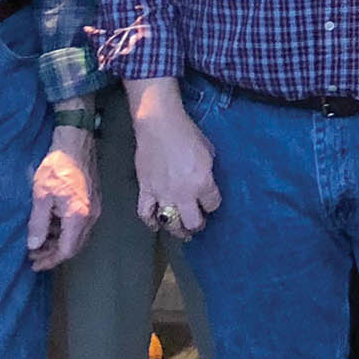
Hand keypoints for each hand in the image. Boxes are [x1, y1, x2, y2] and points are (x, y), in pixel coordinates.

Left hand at [27, 126, 97, 269]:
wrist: (76, 144)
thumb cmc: (57, 168)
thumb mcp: (41, 196)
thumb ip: (38, 223)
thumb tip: (34, 246)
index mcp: (78, 215)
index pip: (67, 249)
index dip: (51, 260)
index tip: (34, 264)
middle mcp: (91, 215)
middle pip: (75, 245)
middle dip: (54, 254)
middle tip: (33, 256)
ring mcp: (95, 208)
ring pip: (79, 236)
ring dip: (60, 243)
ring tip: (39, 242)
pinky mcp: (94, 201)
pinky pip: (81, 225)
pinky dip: (66, 232)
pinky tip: (52, 227)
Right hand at [130, 86, 220, 240]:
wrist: (159, 126)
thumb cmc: (188, 135)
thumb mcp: (209, 152)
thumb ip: (208, 172)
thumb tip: (206, 182)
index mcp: (202, 182)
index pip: (212, 204)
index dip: (213, 205)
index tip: (210, 203)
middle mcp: (183, 193)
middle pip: (192, 222)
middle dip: (198, 225)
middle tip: (198, 224)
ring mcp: (162, 194)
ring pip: (169, 223)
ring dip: (176, 229)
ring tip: (181, 231)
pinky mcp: (145, 190)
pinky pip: (145, 214)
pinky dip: (150, 222)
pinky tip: (156, 225)